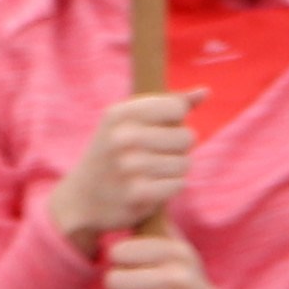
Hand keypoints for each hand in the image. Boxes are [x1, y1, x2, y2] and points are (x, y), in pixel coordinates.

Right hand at [53, 91, 199, 249]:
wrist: (83, 197)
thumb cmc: (115, 153)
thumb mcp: (130, 122)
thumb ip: (169, 105)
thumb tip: (205, 92)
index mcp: (120, 114)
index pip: (177, 107)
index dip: (176, 121)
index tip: (158, 130)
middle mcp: (122, 137)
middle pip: (187, 137)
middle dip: (178, 149)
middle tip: (154, 156)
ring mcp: (128, 166)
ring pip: (185, 163)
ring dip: (174, 171)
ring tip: (151, 172)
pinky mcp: (137, 193)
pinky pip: (178, 185)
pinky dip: (170, 188)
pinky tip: (151, 188)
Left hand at [101, 227, 239, 288]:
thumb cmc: (188, 284)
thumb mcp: (181, 252)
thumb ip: (160, 227)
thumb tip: (149, 197)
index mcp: (178, 253)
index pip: (120, 252)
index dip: (120, 261)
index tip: (132, 266)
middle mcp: (180, 278)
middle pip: (115, 280)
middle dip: (118, 288)